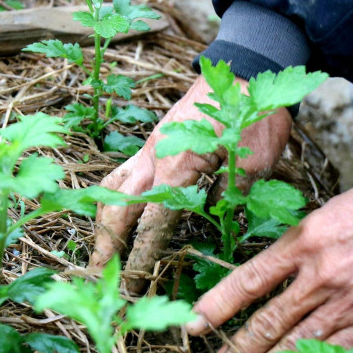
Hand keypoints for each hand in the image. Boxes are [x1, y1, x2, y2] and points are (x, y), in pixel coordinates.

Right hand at [90, 76, 291, 291]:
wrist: (244, 68)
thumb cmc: (254, 114)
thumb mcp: (253, 162)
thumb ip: (229, 195)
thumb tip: (215, 220)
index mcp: (176, 168)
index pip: (151, 224)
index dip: (140, 257)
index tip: (132, 284)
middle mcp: (153, 158)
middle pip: (117, 207)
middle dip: (106, 243)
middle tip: (98, 274)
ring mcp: (149, 147)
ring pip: (112, 186)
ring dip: (102, 219)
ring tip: (99, 246)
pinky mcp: (153, 140)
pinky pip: (122, 171)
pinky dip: (111, 194)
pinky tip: (115, 207)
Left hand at [186, 170, 352, 352]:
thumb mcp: (324, 214)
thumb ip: (295, 248)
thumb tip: (268, 276)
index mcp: (302, 242)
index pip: (248, 281)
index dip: (216, 306)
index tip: (192, 326)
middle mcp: (318, 277)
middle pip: (266, 323)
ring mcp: (346, 303)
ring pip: (295, 347)